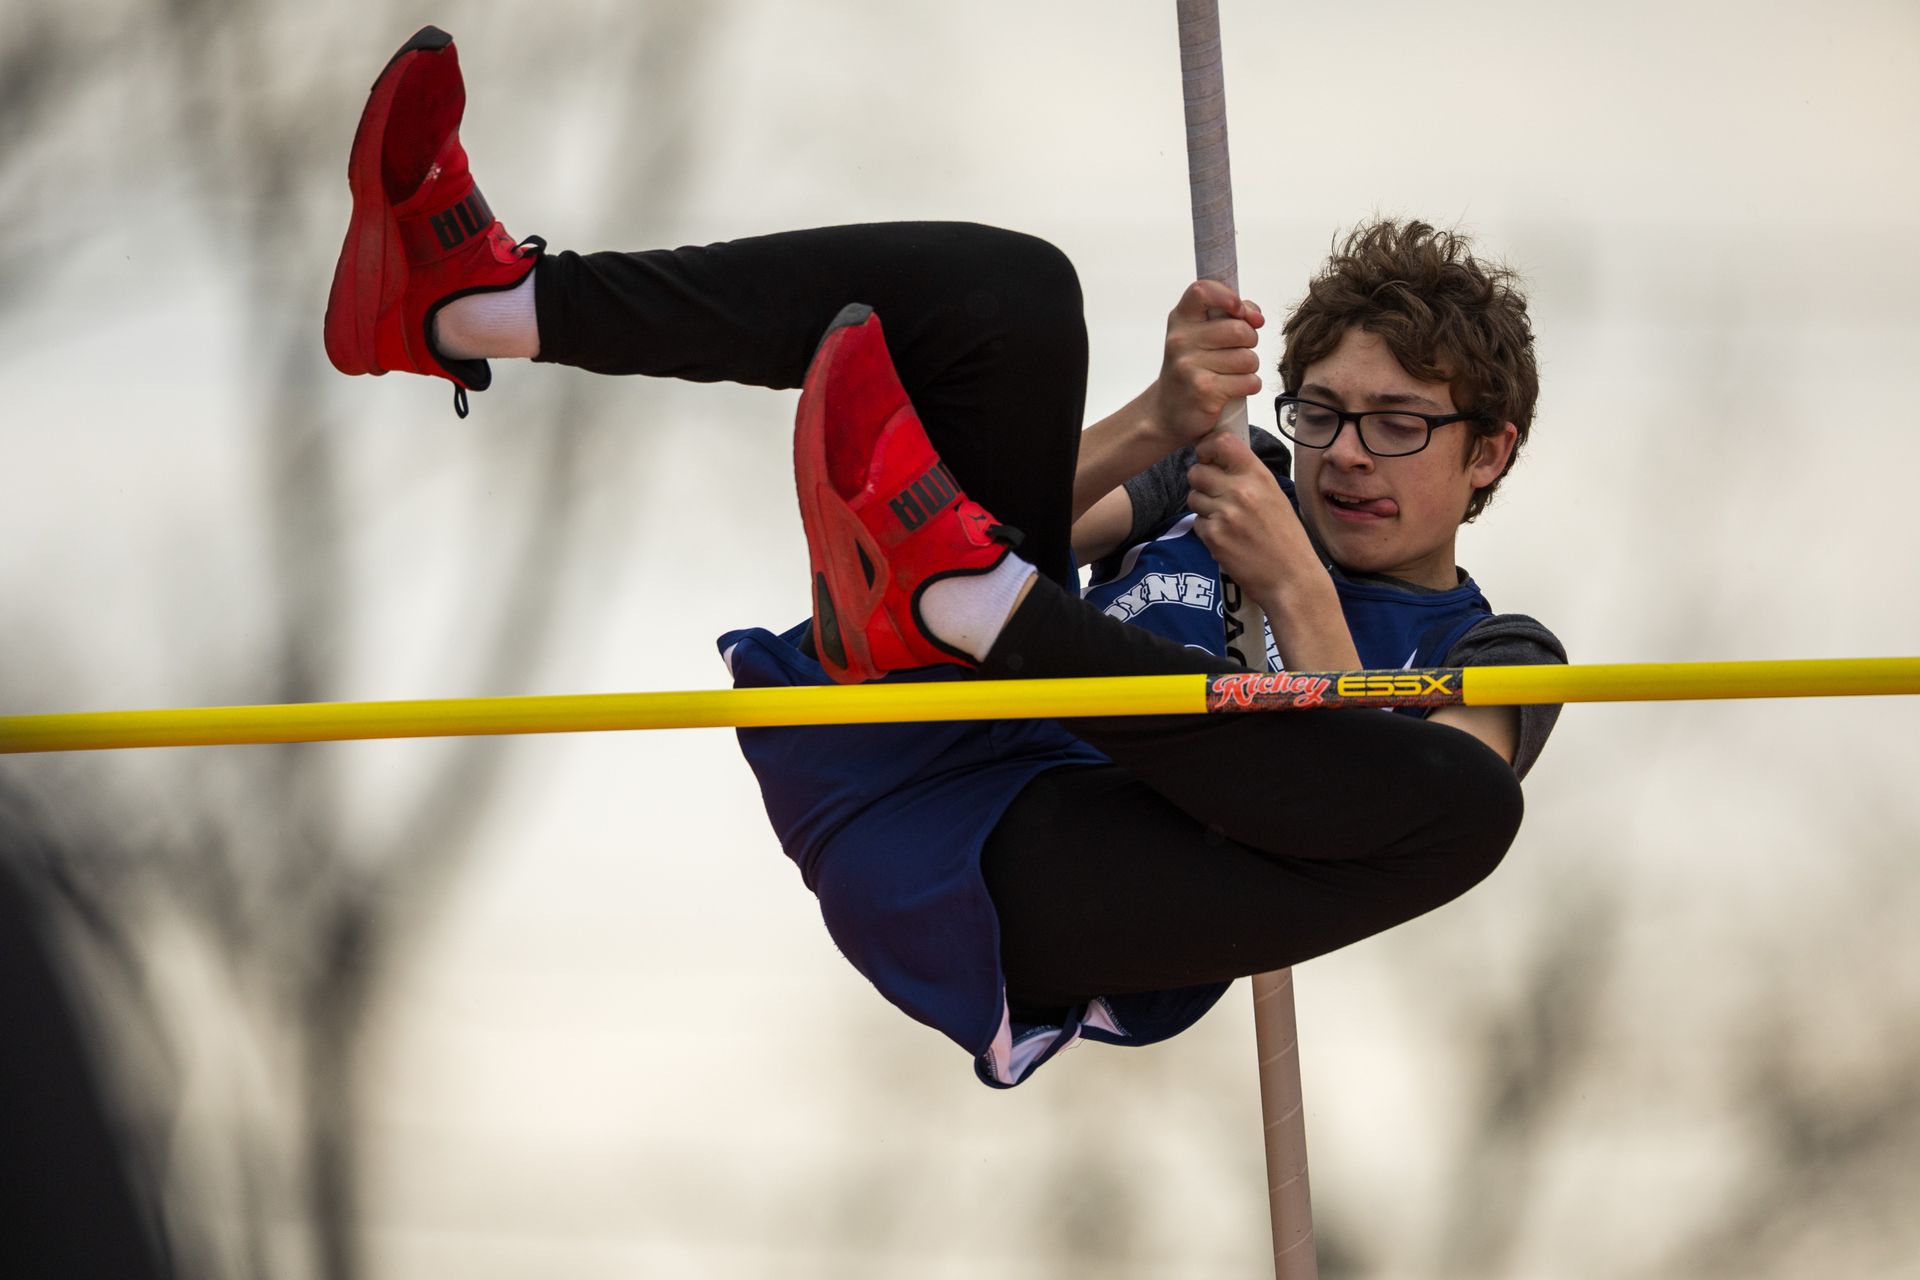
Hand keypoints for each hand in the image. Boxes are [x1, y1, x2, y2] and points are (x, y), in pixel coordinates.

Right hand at [1148, 279, 1263, 449]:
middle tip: (1236, 353)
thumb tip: (1256, 317)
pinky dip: (1249, 386)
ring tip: (1231, 374)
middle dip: (1250, 342)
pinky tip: (1232, 389)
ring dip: (1249, 368)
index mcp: (1180, 320)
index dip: (1228, 297)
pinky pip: (1249, 381)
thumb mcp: (1198, 336)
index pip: (1202, 291)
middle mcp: (1180, 341)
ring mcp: (1190, 367)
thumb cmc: (1190, 369)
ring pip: (1248, 358)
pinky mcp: (1204, 391)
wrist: (1166, 413)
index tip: (1240, 312)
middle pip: (1240, 330)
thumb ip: (1228, 316)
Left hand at [1187, 431, 1322, 608]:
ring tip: (1225, 520)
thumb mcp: (1274, 496)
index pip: (1221, 442)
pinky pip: (1196, 523)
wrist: (1292, 579)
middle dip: (1200, 483)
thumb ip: (1248, 478)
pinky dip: (1207, 531)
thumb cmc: (1287, 539)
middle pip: (1196, 472)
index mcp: (1258, 475)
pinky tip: (1226, 539)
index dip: (1207, 448)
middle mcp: (1240, 490)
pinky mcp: (1213, 536)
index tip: (1207, 457)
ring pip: (1193, 498)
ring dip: (1203, 507)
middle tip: (1214, 495)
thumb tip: (1219, 461)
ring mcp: (1224, 514)